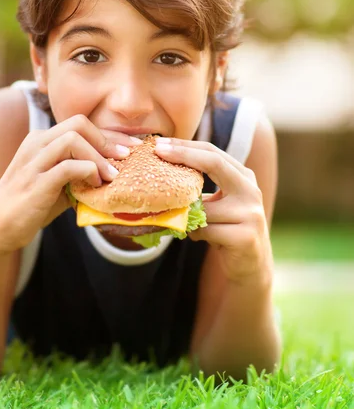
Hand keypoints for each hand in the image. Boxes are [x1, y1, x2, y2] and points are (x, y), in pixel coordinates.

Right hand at [0, 115, 141, 255]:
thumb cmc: (30, 205)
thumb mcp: (56, 183)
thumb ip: (78, 173)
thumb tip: (114, 173)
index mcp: (41, 140)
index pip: (80, 125)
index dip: (110, 133)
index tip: (131, 146)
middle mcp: (36, 144)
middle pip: (78, 123)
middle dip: (107, 139)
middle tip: (125, 157)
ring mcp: (33, 162)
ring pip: (73, 139)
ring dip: (99, 156)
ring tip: (112, 175)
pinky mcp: (35, 182)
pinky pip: (68, 166)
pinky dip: (88, 171)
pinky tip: (96, 184)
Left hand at [155, 138, 272, 285]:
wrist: (250, 265)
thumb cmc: (226, 229)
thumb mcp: (217, 204)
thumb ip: (200, 188)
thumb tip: (161, 170)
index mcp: (244, 177)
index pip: (213, 153)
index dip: (186, 147)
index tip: (160, 144)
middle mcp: (251, 191)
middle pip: (215, 163)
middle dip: (183, 154)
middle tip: (158, 150)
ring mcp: (251, 213)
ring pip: (203, 206)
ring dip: (186, 213)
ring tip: (183, 220)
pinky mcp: (245, 237)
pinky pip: (206, 230)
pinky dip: (195, 233)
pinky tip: (197, 236)